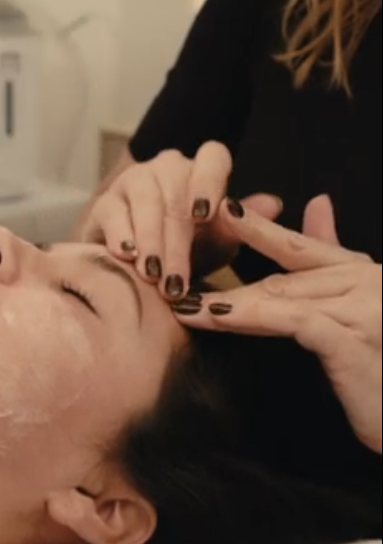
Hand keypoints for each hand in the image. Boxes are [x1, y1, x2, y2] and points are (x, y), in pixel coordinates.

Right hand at [82, 145, 281, 298]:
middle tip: (177, 281)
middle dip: (177, 241)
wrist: (140, 269)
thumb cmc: (188, 252)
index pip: (212, 157)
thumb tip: (274, 203)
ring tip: (153, 275)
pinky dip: (121, 235)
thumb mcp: (219, 243)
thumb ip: (242, 225)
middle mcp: (168, 168)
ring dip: (150, 241)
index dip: (209, 182)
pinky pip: (113, 212)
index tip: (204, 215)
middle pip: (175, 192)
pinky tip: (127, 255)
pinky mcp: (106, 202)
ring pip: (145, 200)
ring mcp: (135, 181)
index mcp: (202, 172)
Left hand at [174, 196, 381, 454]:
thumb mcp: (357, 312)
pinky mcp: (352, 340)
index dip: (259, 228)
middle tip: (178, 279)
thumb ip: (332, 262)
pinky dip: (255, 316)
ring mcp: (363, 309)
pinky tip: (220, 317)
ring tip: (187, 306)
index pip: (301, 246)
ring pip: (283, 297)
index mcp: (363, 275)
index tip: (221, 211)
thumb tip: (318, 203)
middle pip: (282, 278)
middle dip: (229, 282)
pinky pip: (294, 321)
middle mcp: (365, 282)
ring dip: (230, 302)